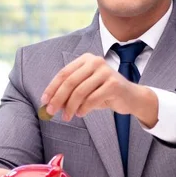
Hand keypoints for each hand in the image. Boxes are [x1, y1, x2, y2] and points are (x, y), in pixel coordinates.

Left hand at [40, 53, 157, 125]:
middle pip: (70, 82)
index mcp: (86, 59)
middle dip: (58, 98)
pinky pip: (92, 99)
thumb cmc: (104, 93)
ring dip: (70, 107)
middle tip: (50, 112)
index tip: (44, 101)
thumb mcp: (85, 89)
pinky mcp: (113, 84)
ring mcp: (105, 72)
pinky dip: (83, 109)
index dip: (52, 88)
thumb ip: (69, 93)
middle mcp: (95, 62)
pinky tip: (81, 114)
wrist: (131, 97)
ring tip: (66, 117)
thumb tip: (49, 104)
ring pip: (80, 92)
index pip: (64, 73)